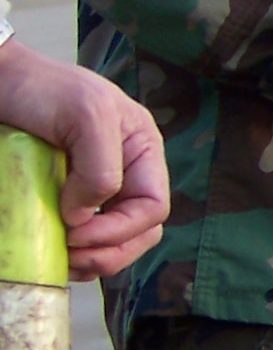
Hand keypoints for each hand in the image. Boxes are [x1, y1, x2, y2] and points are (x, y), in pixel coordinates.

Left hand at [0, 41, 169, 279]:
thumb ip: (101, 166)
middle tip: (73, 256)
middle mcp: (126, 174)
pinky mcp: (66, 199)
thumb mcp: (86, 114)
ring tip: (65, 261)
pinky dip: (75, 254)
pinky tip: (57, 255)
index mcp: (142, 151)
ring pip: (117, 242)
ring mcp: (95, 189)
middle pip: (141, 232)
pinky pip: (85, 237)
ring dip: (95, 261)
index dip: (121, 229)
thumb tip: (84, 216)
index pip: (152, 207)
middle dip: (112, 251)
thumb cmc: (43, 88)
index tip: (77, 232)